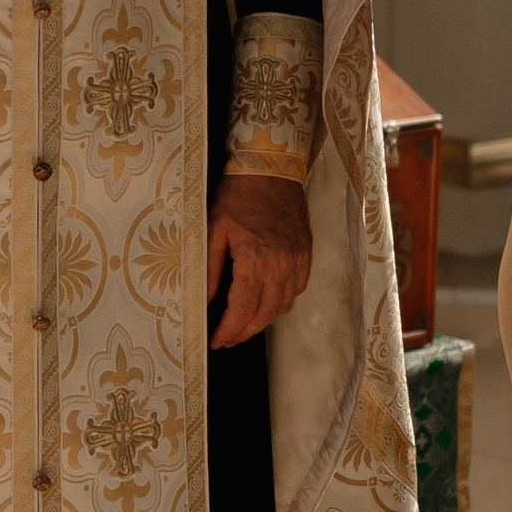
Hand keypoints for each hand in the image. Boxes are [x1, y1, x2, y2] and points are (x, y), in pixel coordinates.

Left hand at [207, 171, 312, 350]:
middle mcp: (281, 264)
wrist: (271, 170)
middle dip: (244, 332)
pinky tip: (265, 304)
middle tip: (227, 339)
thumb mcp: (213, 230)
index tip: (217, 341)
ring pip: (282, 305)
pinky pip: (296, 290)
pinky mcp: (306, 255)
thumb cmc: (238, 196)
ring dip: (262, 321)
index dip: (229, 330)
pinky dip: (280, 303)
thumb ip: (209, 269)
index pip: (243, 309)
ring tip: (243, 326)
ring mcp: (297, 260)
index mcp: (255, 259)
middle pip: (264, 314)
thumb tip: (205, 301)